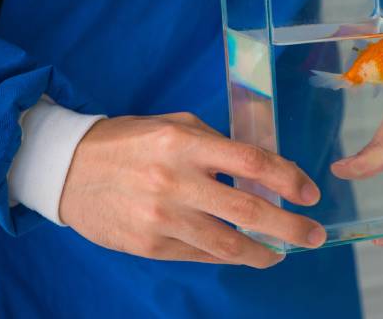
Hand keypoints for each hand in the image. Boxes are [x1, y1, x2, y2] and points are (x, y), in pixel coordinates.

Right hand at [59, 112, 325, 267]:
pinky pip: (201, 255)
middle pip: (249, 210)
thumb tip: (266, 172)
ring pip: (228, 245)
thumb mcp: (176, 127)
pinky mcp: (149, 245)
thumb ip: (220, 146)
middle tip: (315, 236)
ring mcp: (161, 218)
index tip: (310, 194)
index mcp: (186, 144)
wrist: (67, 169)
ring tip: (282, 253)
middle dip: (290, 227)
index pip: (253, 162)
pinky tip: (243, 253)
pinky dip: (228, 256)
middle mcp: (175, 181)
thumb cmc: (131, 141)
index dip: (289, 179)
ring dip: (264, 253)